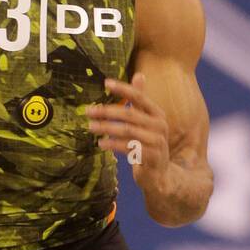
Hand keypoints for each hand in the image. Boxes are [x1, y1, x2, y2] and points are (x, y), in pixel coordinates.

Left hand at [86, 73, 171, 196]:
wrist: (161, 174)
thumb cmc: (149, 145)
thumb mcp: (147, 121)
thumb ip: (141, 102)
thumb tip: (139, 74)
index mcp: (157, 114)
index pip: (139, 97)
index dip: (123, 89)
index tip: (106, 83)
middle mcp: (160, 125)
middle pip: (130, 115)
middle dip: (107, 111)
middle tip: (89, 111)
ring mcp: (157, 142)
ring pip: (127, 131)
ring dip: (106, 128)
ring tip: (91, 126)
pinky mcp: (151, 157)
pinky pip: (129, 148)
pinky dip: (113, 145)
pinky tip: (101, 144)